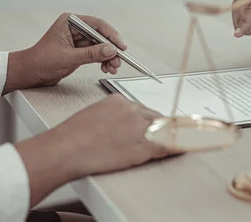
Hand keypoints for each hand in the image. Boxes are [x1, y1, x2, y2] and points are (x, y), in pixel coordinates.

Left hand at [3, 13, 126, 93]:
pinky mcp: (79, 50)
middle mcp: (75, 28)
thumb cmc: (40, 61)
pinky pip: (97, 53)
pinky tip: (105, 68)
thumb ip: (91, 54)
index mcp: (70, 22)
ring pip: (101, 46)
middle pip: (101, 36)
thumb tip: (111, 50)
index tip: (120, 46)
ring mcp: (78, 40)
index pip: (97, 25)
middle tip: (118, 60)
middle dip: (111, 49)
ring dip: (108, 57)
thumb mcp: (68, 58)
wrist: (30, 73)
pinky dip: (103, 61)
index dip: (111, 35)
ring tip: (112, 67)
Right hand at [15, 94, 173, 206]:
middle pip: (154, 118)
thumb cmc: (71, 137)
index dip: (147, 122)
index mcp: (118, 101)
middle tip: (163, 137)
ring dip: (169, 137)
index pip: (141, 109)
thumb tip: (117, 128)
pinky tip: (183, 149)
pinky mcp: (143, 144)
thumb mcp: (92, 117)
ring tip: (178, 142)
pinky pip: (167, 145)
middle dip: (158, 129)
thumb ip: (110, 119)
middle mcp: (131, 110)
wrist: (66, 149)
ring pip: (163, 130)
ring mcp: (139, 126)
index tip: (151, 127)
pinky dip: (177, 147)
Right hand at [231, 0, 250, 37]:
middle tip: (244, 33)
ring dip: (240, 19)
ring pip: (238, 4)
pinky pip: (238, 7)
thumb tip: (247, 30)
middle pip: (243, 1)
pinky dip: (240, 18)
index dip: (246, 20)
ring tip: (249, 30)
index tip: (240, 33)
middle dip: (242, 19)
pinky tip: (248, 26)